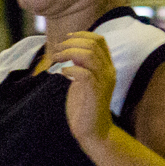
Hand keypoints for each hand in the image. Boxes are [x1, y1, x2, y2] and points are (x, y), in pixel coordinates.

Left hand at [49, 31, 115, 149]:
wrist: (92, 130)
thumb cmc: (84, 105)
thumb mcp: (82, 80)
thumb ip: (80, 65)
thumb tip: (69, 49)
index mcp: (106, 66)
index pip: (99, 40)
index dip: (82, 35)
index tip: (66, 38)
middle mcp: (108, 71)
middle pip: (93, 45)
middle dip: (71, 43)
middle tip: (56, 51)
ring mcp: (103, 82)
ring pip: (89, 56)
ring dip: (68, 53)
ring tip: (56, 59)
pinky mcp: (95, 93)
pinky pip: (84, 74)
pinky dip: (71, 70)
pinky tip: (63, 73)